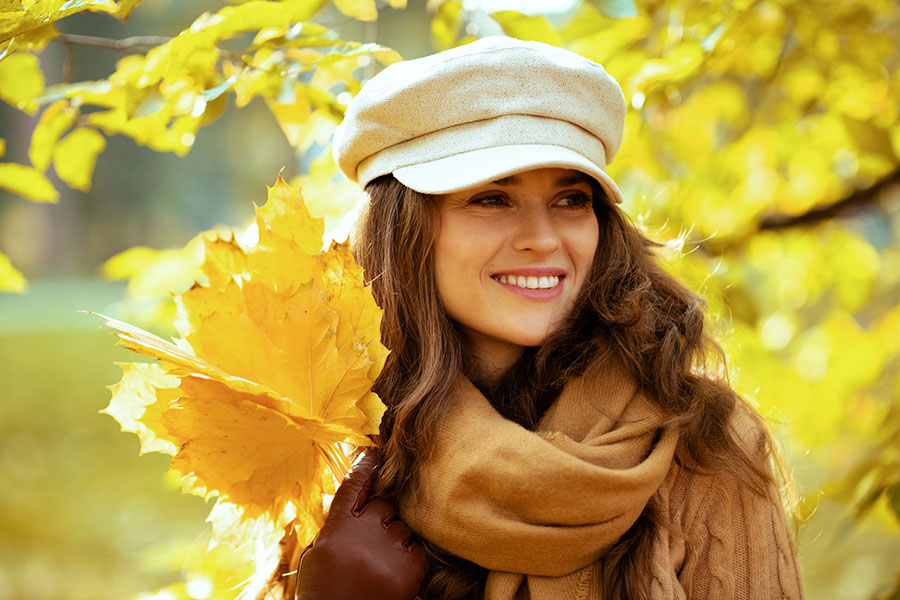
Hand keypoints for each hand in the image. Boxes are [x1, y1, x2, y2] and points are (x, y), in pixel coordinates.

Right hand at [296, 448, 427, 599]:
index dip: (364, 466)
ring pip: (403, 526)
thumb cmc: (323, 592)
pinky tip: (397, 571)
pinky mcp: (407, 569)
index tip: (374, 451)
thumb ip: (337, 527)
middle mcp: (364, 532)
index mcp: (337, 527)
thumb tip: (356, 507)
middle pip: (384, 505)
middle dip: (382, 518)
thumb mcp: (318, 555)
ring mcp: (388, 549)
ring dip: (395, 540)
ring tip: (380, 564)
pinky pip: (419, 549)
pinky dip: (411, 558)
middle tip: (373, 542)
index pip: (354, 486)